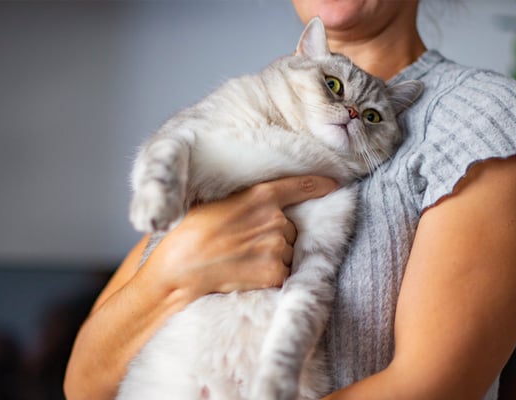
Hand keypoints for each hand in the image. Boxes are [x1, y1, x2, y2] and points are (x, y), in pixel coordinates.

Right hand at [141, 175, 338, 297]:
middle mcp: (274, 219)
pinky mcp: (274, 272)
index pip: (299, 186)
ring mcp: (276, 246)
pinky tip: (247, 275)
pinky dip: (270, 277)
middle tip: (244, 245)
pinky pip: (283, 273)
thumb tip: (260, 208)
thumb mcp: (215, 205)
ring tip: (242, 261)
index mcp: (259, 196)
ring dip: (273, 257)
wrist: (179, 269)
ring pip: (288, 251)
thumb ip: (245, 203)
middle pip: (290, 227)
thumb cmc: (188, 235)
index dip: (320, 184)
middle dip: (275, 236)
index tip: (335, 184)